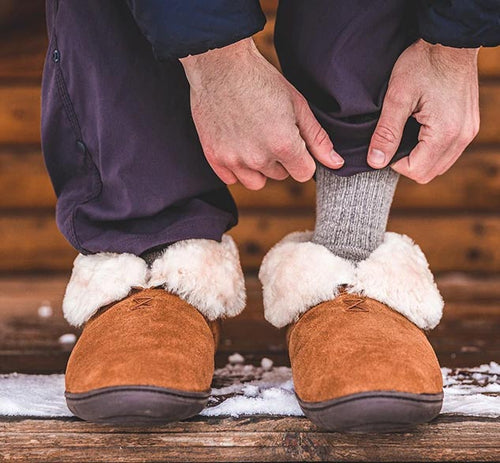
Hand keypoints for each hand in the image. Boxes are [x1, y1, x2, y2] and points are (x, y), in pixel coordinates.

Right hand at [180, 38, 343, 189]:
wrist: (220, 65)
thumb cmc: (262, 80)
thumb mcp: (297, 105)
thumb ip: (317, 139)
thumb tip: (336, 163)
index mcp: (284, 145)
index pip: (304, 173)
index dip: (302, 157)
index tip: (293, 140)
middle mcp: (258, 158)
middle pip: (280, 176)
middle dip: (280, 159)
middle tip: (269, 130)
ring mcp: (234, 160)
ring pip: (256, 182)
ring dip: (259, 168)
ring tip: (254, 140)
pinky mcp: (214, 157)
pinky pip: (232, 179)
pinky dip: (236, 167)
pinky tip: (237, 144)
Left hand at [367, 39, 478, 183]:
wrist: (451, 40)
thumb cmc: (423, 63)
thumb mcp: (397, 96)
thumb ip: (386, 132)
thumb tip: (376, 162)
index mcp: (445, 133)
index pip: (416, 171)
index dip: (394, 163)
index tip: (386, 143)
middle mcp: (462, 137)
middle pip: (429, 173)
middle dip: (407, 164)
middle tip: (394, 140)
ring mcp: (468, 131)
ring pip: (439, 165)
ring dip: (419, 158)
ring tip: (405, 134)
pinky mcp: (469, 124)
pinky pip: (448, 151)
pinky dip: (431, 149)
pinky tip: (419, 131)